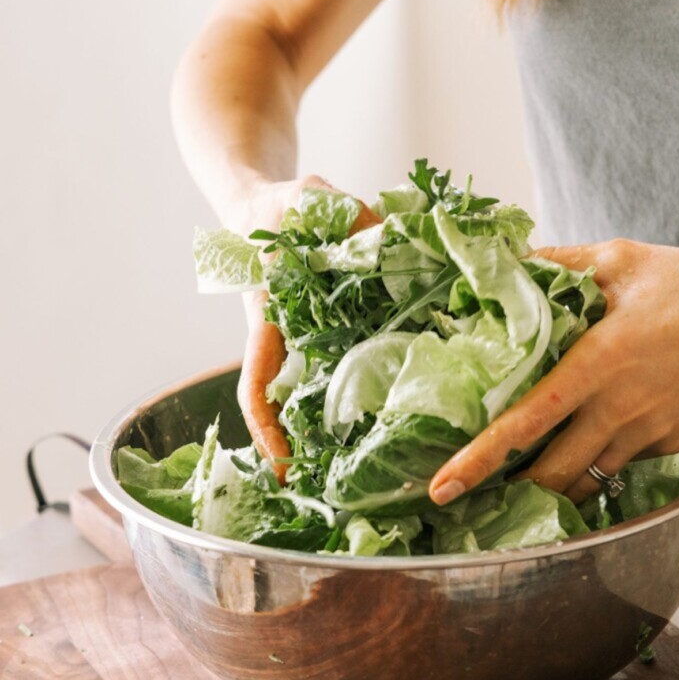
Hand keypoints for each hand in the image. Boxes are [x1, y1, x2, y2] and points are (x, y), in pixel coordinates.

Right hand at [229, 175, 380, 482]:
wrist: (266, 205)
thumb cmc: (279, 205)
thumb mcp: (307, 198)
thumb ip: (344, 214)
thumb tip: (391, 239)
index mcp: (269, 318)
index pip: (257, 382)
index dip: (266, 427)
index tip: (282, 465)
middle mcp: (290, 338)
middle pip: (295, 401)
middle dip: (316, 441)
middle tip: (351, 481)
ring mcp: (311, 336)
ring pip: (328, 386)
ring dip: (351, 416)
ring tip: (394, 450)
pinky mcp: (335, 326)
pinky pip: (356, 356)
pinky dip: (379, 371)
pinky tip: (421, 381)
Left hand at [429, 239, 678, 505]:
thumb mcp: (619, 259)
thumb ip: (559, 264)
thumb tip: (508, 260)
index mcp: (598, 362)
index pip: (527, 420)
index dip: (481, 458)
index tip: (443, 486)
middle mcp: (619, 408)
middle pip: (552, 474)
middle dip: (511, 493)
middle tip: (473, 499)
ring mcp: (647, 432)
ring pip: (587, 477)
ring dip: (553, 484)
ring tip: (522, 482)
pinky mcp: (671, 443)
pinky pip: (622, 460)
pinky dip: (600, 456)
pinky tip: (594, 435)